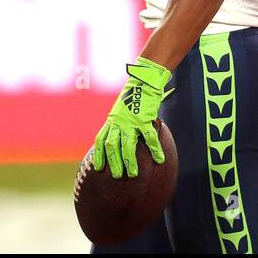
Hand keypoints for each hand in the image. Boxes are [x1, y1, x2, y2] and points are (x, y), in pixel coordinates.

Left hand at [92, 57, 171, 178]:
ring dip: (129, 161)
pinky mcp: (144, 119)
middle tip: (116, 176)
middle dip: (113, 162)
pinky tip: (159, 159)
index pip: (100, 140)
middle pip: (112, 145)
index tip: (98, 168)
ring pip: (127, 145)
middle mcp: (118, 122)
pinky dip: (154, 149)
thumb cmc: (133, 96)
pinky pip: (149, 137)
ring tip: (132, 174)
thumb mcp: (121, 110)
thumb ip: (119, 123)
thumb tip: (120, 138)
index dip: (99, 155)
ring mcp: (130, 121)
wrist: (143, 81)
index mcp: (112, 120)